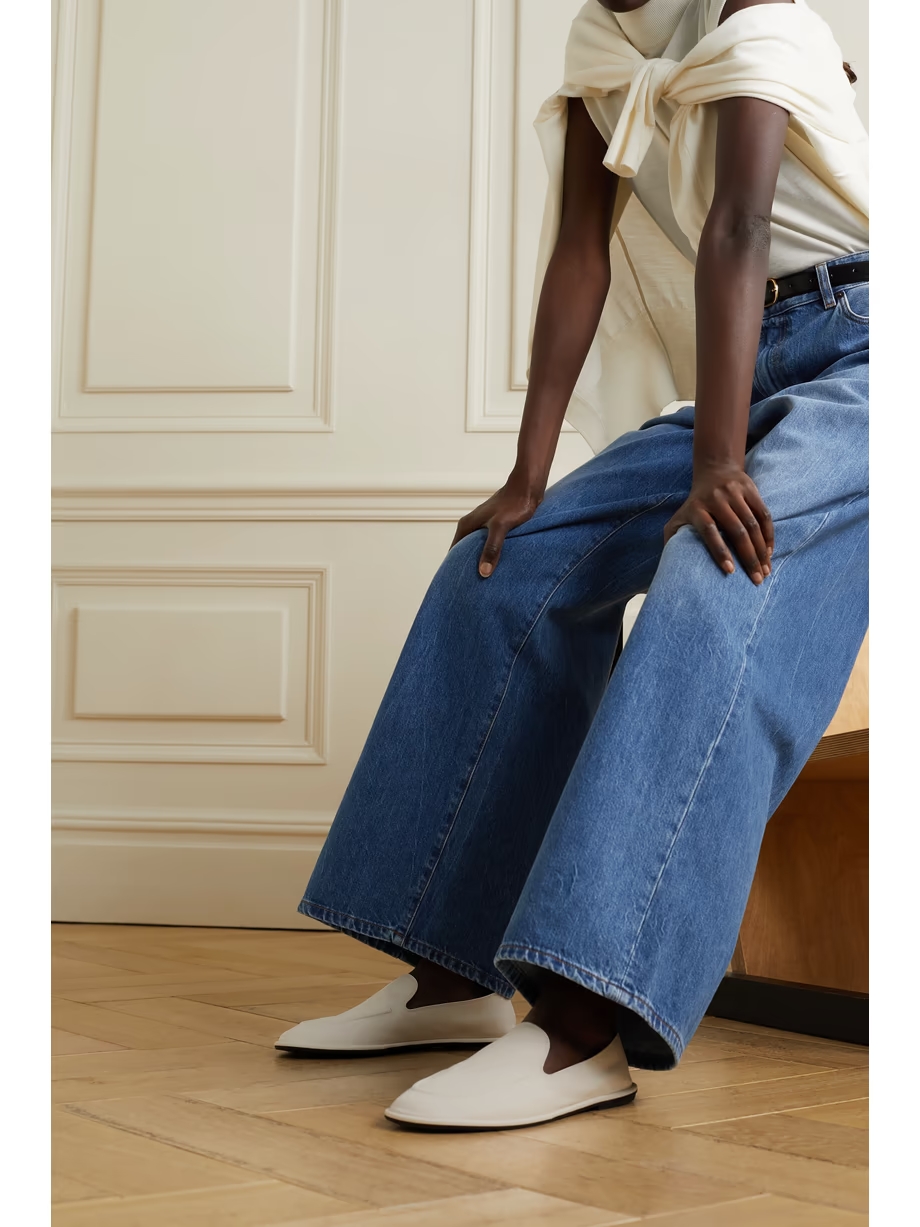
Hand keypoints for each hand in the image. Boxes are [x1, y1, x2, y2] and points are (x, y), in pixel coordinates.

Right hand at [451, 475, 542, 576]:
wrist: (527, 487)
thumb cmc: (514, 504)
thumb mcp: (501, 528)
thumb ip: (492, 548)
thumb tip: (483, 572)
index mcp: (466, 526)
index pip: (453, 552)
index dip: (455, 568)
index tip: (458, 585)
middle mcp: (471, 525)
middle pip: (463, 551)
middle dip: (467, 566)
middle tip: (472, 587)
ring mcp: (483, 525)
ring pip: (477, 547)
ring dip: (480, 560)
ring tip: (486, 579)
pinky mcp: (495, 525)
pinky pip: (488, 544)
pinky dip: (490, 554)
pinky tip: (498, 564)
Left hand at [664, 462, 773, 583]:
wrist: (715, 470)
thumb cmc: (695, 505)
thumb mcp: (678, 518)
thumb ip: (671, 538)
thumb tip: (670, 566)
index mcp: (697, 509)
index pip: (709, 531)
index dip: (719, 551)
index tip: (730, 571)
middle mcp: (717, 499)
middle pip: (736, 530)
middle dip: (748, 557)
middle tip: (756, 580)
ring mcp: (735, 493)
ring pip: (753, 525)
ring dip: (761, 550)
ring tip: (765, 571)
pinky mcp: (751, 490)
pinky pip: (764, 515)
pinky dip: (769, 536)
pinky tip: (768, 553)